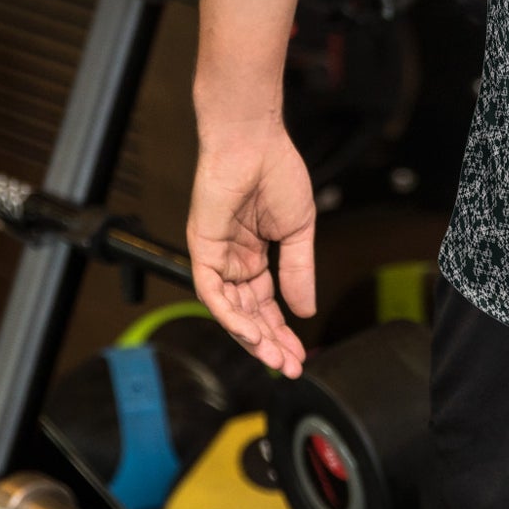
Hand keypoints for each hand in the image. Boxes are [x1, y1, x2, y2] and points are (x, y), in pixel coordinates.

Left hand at [187, 115, 317, 377]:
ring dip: (252, 337)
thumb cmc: (276, 172)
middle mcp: (232, 261)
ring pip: (230, 311)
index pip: (266, 303)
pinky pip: (213, 292)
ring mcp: (215, 258)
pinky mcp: (202, 251)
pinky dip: (231, 316)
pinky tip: (252, 333)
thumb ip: (299, 270)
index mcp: (254, 254)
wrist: (254, 142)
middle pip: (249, 313)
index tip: (298, 353)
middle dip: (269, 342)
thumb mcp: (299, 229)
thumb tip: (306, 309)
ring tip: (274, 358)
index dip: (282, 329)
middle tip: (289, 366)